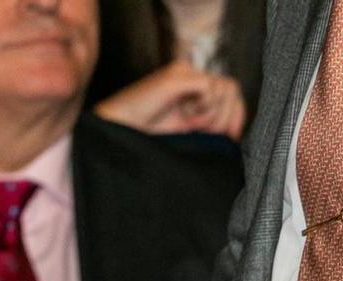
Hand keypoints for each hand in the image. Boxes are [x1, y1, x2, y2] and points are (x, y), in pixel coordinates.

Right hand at [96, 61, 245, 138]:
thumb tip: (233, 129)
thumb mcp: (182, 131)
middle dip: (228, 117)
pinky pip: (209, 87)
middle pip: (231, 89)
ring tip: (193, 125)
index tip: (232, 138)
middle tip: (208, 134)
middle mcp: (188, 76)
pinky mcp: (176, 77)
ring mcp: (182, 73)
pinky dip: (205, 106)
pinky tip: (188, 115)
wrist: (113, 134)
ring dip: (214, 114)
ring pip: (224, 88)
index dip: (237, 114)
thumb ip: (205, 123)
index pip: (228, 91)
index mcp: (189, 89)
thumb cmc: (140, 136)